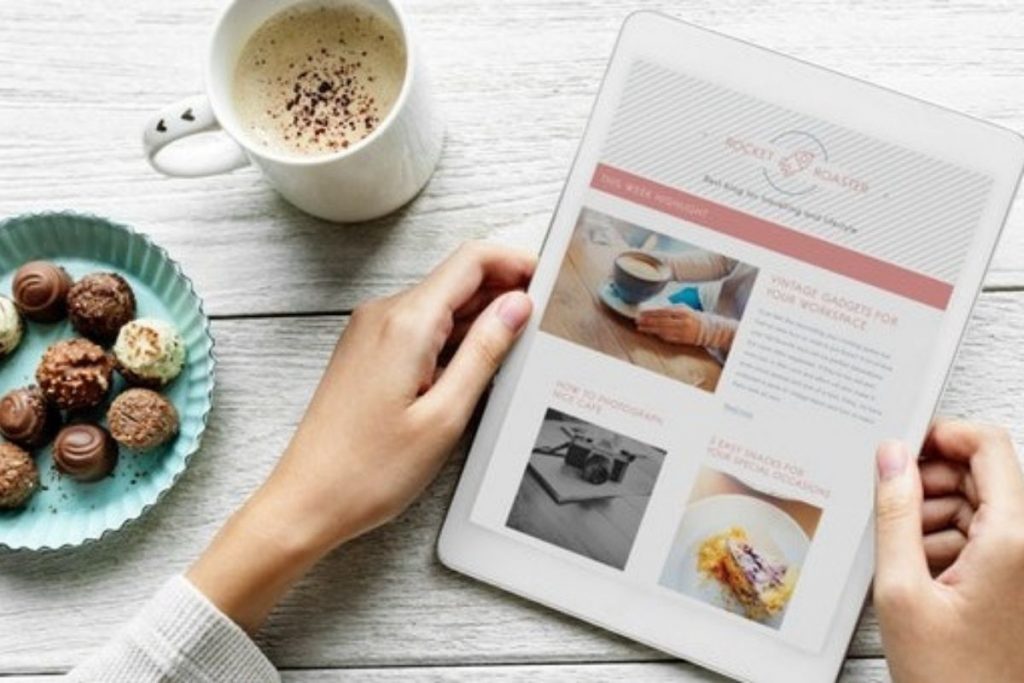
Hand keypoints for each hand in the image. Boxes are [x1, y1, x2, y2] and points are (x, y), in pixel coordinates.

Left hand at [187, 242, 535, 631]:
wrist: (307, 500)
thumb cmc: (369, 469)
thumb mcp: (446, 415)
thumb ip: (485, 352)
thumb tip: (517, 307)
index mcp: (407, 322)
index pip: (472, 261)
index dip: (516, 263)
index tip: (550, 280)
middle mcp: (384, 315)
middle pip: (458, 279)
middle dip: (504, 293)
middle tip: (544, 324)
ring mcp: (371, 332)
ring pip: (440, 305)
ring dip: (479, 319)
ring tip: (515, 353)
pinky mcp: (367, 352)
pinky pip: (420, 328)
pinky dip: (452, 338)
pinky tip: (473, 369)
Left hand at [636, 307, 703, 344]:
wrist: (706, 329)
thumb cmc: (691, 316)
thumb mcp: (682, 308)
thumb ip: (669, 308)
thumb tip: (652, 309)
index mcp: (682, 311)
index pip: (663, 311)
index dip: (651, 312)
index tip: (641, 313)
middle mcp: (682, 321)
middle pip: (661, 321)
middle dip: (648, 321)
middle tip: (637, 321)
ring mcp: (682, 331)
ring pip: (662, 331)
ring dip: (650, 329)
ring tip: (640, 327)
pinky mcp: (682, 340)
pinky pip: (667, 338)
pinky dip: (658, 335)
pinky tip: (651, 333)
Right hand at [874, 420, 1023, 682]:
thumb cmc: (953, 679)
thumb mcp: (902, 590)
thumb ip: (895, 514)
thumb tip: (890, 457)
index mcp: (1013, 539)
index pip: (989, 445)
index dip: (943, 434)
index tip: (905, 443)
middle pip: (984, 474)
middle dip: (932, 479)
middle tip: (891, 500)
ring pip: (980, 504)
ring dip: (935, 513)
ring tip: (904, 550)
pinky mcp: (1016, 584)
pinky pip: (983, 538)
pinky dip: (947, 541)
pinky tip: (920, 571)